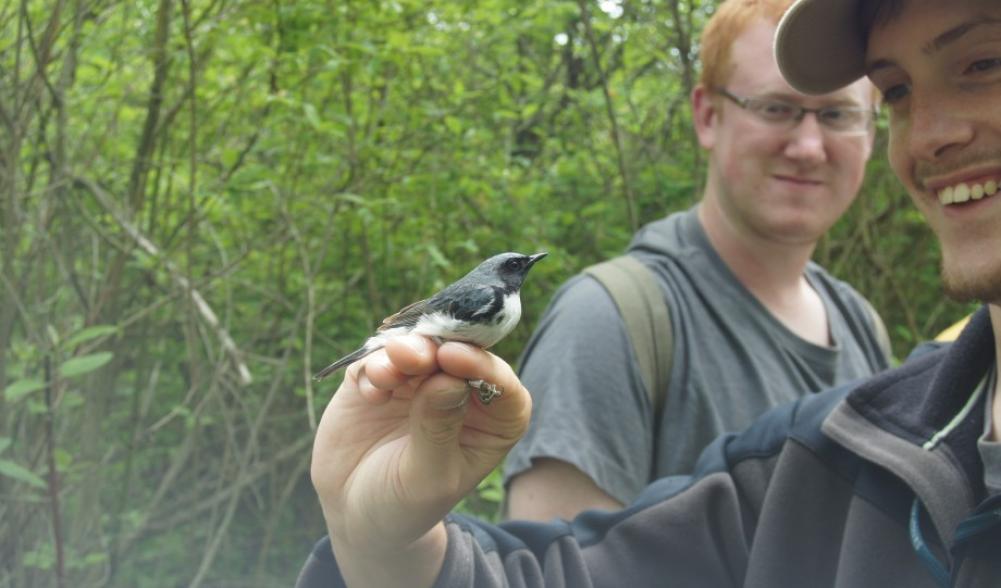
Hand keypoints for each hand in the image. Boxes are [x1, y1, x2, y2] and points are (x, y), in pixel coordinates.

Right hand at [310, 335, 531, 586]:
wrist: (354, 513)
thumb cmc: (405, 505)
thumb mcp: (427, 478)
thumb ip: (438, 429)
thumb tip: (448, 380)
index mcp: (492, 421)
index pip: (501, 384)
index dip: (482, 365)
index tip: (454, 358)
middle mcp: (460, 393)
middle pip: (459, 352)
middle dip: (437, 347)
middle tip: (414, 355)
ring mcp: (418, 381)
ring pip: (419, 347)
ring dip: (404, 351)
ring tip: (387, 373)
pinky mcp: (379, 378)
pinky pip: (379, 358)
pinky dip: (374, 367)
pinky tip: (370, 395)